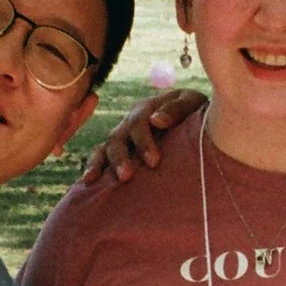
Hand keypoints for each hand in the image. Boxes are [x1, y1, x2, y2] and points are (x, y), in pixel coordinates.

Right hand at [79, 87, 204, 181]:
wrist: (198, 121)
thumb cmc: (198, 112)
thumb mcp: (192, 103)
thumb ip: (177, 109)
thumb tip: (156, 120)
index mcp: (148, 108)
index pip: (140, 122)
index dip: (144, 142)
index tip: (153, 162)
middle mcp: (131, 122)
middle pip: (118, 137)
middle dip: (120, 157)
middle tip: (125, 176)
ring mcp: (123, 136)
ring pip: (104, 147)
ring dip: (99, 163)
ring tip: (92, 180)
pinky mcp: (120, 152)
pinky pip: (100, 157)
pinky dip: (93, 167)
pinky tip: (86, 183)